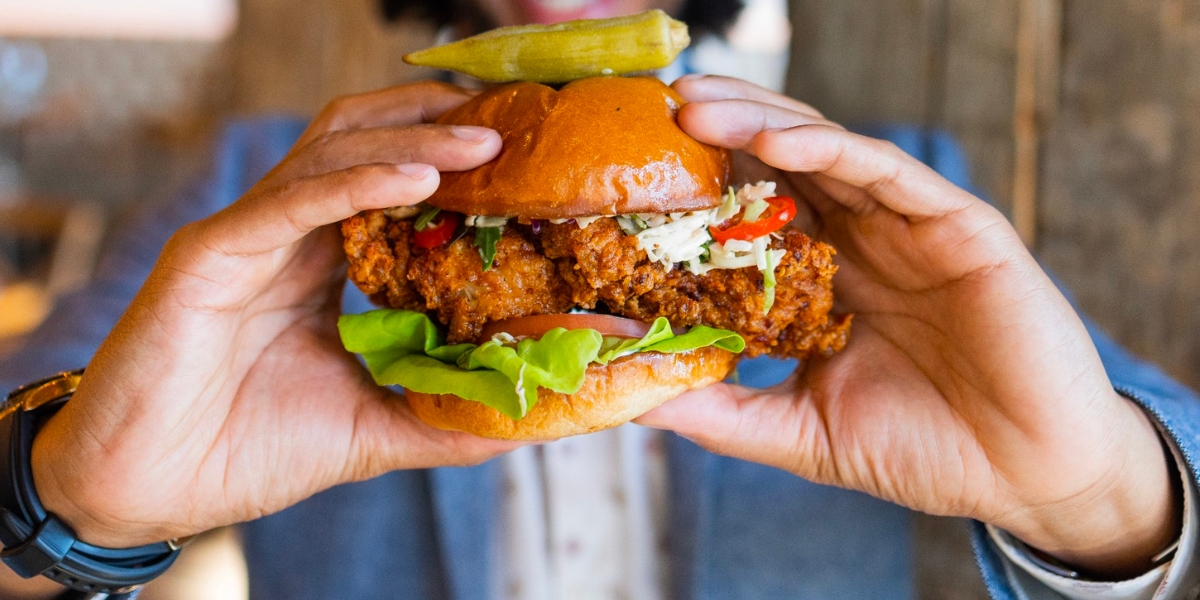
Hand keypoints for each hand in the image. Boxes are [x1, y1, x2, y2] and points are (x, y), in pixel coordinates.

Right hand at [29, 82, 520, 548]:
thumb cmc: (240, 451)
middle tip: (505, 128)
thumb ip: (437, 417)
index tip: (517, 160)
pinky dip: (356, 182)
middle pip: (361, 144)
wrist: (144, 491)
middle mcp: (282, 235)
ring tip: (479, 144)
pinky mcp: (208, 254)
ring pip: (331, 156)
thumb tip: (520, 421)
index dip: (447, 161)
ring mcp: (244, 237)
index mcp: (316, 263)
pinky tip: (418, 176)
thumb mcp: (366, 428)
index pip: (385, 183)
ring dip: (409, 141)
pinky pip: (290, 202)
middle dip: (433, 124)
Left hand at [638, 75, 1179, 576]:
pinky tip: (776, 139)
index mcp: (826, 278)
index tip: (631, 173)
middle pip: (780, 163)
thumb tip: (631, 393)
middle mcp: (863, 240)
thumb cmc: (924, 450)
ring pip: (826, 150)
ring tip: (696, 107)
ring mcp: (909, 227)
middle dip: (717, 130)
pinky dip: (831, 149)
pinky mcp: (959, 225)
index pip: (751, 213)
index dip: (696, 187)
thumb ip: (722, 408)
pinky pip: (887, 172)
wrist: (1028, 476)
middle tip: (655, 108)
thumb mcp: (799, 428)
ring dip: (758, 121)